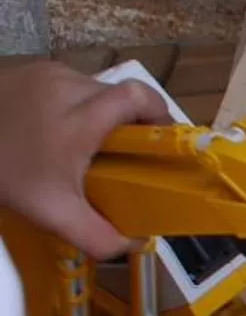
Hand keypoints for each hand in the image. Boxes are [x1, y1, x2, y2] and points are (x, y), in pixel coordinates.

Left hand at [0, 62, 166, 257]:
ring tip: (86, 143)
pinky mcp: (28, 69)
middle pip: (119, 95)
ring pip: (93, 88)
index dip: (160, 115)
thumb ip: (99, 236)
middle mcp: (69, 86)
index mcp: (82, 116)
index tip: (160, 142)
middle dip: (128, 122)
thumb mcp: (51, 213)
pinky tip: (57, 129)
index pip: (140, 97)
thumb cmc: (5, 174)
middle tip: (122, 153)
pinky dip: (73, 105)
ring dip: (99, 112)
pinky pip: (67, 84)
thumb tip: (135, 246)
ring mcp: (46, 73)